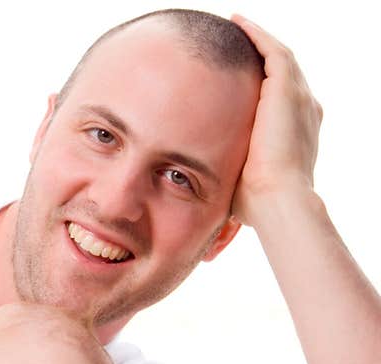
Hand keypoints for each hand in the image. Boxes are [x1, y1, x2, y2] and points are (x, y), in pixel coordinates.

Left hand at [230, 15, 322, 225]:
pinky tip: (237, 22)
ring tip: (235, 25)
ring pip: (279, 57)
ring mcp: (297, 98)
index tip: (240, 79)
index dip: (262, 87)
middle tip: (235, 44)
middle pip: (282, 74)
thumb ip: (226, 171)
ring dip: (258, 39)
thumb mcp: (240, 180)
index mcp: (297, 132)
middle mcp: (303, 110)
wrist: (277, 200)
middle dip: (260, 57)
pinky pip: (273, 50)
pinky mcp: (286, 90)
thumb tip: (197, 182)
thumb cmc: (256, 203)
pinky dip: (257, 35)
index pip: (280, 101)